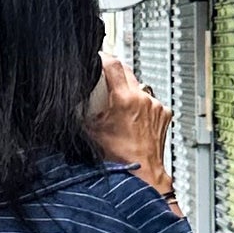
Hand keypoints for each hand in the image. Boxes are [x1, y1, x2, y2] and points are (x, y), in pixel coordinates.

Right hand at [87, 55, 174, 197]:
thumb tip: (70, 108)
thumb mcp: (92, 134)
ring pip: (139, 87)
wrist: (142, 174)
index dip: (103, 58)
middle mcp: (142, 99)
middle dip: (115, 73)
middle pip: (127, 71)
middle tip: (105, 80)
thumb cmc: (119, 159)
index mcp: (124, 99)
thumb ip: (82, 116)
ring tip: (120, 108)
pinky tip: (134, 119)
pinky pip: (150, 102)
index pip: (113, 65)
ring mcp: (155, 106)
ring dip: (129, 92)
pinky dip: (142, 106)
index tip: (97, 58)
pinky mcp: (163, 114)